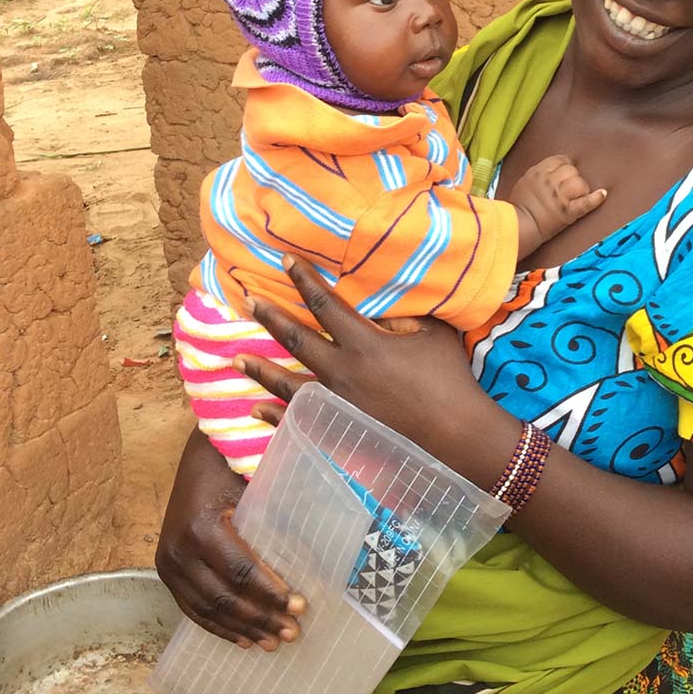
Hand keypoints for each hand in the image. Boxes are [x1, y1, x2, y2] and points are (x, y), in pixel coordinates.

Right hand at [155, 428, 306, 649]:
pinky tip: (243, 640)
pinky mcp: (166, 568)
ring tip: (274, 641)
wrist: (198, 449)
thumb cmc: (234, 456)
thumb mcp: (257, 465)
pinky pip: (191, 607)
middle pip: (224, 597)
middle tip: (293, 632)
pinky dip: (217, 626)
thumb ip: (285, 479)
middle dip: (260, 618)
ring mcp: (168, 561)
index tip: (300, 605)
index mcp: (201, 525)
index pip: (241, 571)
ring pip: (207, 609)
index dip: (270, 593)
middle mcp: (178, 548)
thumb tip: (333, 481)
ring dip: (242, 629)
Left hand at [237, 257, 511, 479]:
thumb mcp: (432, 332)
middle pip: (297, 340)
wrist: (455, 432)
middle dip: (272, 318)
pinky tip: (257, 409)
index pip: (325, 304)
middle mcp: (342, 372)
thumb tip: (377, 305)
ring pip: (288, 384)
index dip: (304, 280)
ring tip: (237, 358)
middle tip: (250, 302)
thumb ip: (402, 314)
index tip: (285, 261)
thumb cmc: (449, 377)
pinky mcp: (340, 430)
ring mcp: (337, 404)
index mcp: (365, 343)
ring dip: (261, 370)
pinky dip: (275, 415)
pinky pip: (299, 421)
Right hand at [510, 155, 606, 257]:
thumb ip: (538, 175)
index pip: (560, 160)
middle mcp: (550, 181)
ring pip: (580, 183)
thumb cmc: (518, 207)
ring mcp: (560, 196)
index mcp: (538, 172)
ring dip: (581, 189)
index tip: (566, 174)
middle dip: (572, 178)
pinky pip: (586, 202)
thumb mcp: (524, 182)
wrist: (517, 226)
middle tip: (568, 190)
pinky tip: (602, 194)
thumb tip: (548, 171)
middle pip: (571, 170)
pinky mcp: (568, 212)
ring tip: (576, 197)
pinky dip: (596, 198)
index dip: (566, 166)